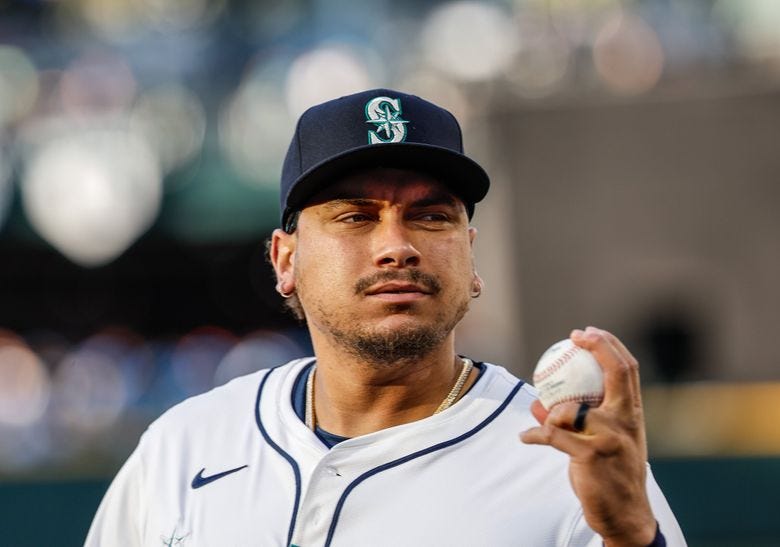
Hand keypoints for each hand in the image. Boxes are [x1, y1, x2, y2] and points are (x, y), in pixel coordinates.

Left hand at [520, 327, 656, 546]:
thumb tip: (539, 403)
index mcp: (631, 414)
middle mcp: (625, 421)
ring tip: (538, 416)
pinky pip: (552, 436)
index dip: (608, 345)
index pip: (627, 369)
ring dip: (551, 411)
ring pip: (572, 408)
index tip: (587, 332)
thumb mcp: (601, 441)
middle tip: (574, 337)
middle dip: (598, 347)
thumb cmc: (611, 473)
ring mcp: (610, 438)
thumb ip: (575, 419)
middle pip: (618, 372)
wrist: (626, 514)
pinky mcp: (590, 456)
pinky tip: (524, 437)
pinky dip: (535, 434)